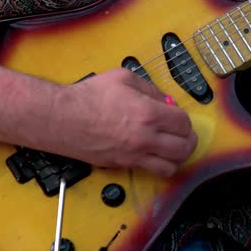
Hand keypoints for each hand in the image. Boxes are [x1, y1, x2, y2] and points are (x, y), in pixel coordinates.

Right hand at [50, 69, 196, 176]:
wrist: (62, 118)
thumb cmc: (88, 97)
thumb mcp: (124, 78)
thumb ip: (150, 89)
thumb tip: (166, 100)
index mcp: (148, 113)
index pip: (184, 123)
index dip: (184, 119)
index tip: (178, 116)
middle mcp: (145, 137)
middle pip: (184, 147)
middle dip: (188, 139)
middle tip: (183, 134)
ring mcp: (135, 154)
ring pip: (173, 165)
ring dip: (179, 156)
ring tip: (174, 148)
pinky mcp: (125, 164)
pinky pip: (154, 172)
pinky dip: (162, 166)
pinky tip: (158, 157)